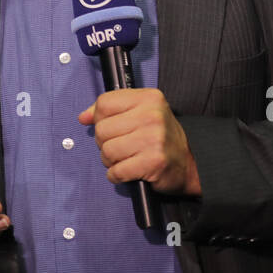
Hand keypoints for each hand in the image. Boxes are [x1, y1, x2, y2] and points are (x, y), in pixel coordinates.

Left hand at [78, 88, 201, 196]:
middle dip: (105, 143)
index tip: (111, 126)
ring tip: (126, 159)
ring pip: (107, 151)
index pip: (104, 103)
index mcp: (148, 98)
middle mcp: (152, 115)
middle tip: (121, 146)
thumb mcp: (140, 112)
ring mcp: (154, 139)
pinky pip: (116, 171)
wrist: (189, 162)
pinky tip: (128, 171)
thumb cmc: (161, 137)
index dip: (99, 118)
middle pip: (102, 129)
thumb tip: (83, 117)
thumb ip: (111, 110)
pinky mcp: (153, 162)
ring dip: (111, 161)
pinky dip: (117, 175)